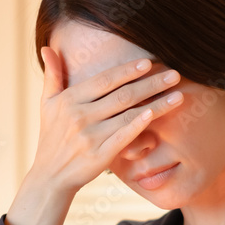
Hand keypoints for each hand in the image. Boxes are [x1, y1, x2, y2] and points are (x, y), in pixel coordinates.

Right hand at [29, 46, 183, 193]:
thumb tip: (47, 48)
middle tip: (174, 75)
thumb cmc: (51, 138)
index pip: (104, 80)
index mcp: (69, 100)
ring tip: (178, 95)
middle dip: (151, 83)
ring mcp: (90, 136)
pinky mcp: (100, 155)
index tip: (148, 63)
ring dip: (156, 104)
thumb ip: (52, 76)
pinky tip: (155, 115)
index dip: (127, 70)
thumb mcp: (46, 105)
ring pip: (129, 115)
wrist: (50, 177)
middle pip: (122, 95)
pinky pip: (124, 136)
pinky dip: (139, 125)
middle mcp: (79, 116)